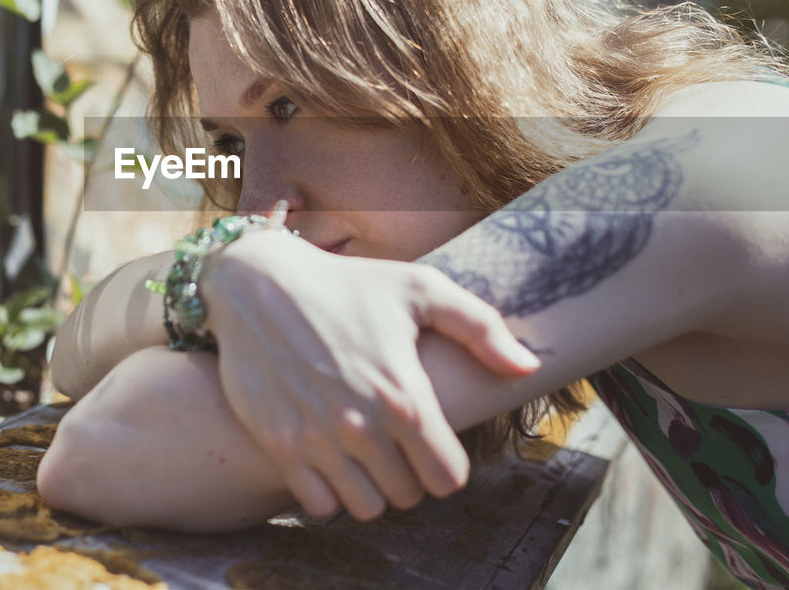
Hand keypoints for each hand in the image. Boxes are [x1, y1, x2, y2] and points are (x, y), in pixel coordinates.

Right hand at [199, 228, 539, 520]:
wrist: (259, 282)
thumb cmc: (348, 284)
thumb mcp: (420, 289)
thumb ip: (481, 328)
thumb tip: (529, 367)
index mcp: (403, 394)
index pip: (447, 477)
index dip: (446, 464)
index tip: (432, 442)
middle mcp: (361, 424)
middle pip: (407, 496)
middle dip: (409, 474)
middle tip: (396, 443)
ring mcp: (317, 438)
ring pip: (365, 508)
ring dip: (371, 487)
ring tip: (366, 453)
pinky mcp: (279, 443)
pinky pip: (318, 505)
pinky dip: (329, 491)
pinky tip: (331, 456)